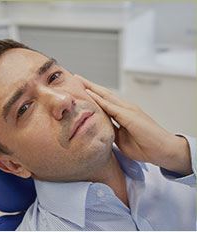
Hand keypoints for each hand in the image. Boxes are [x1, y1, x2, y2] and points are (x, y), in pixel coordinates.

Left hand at [76, 74, 191, 174]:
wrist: (163, 150)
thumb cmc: (144, 146)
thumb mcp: (121, 139)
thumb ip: (112, 130)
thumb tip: (100, 129)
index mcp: (123, 113)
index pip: (104, 101)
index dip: (92, 94)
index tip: (80, 89)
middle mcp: (125, 108)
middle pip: (104, 94)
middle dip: (89, 86)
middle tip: (76, 78)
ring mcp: (128, 110)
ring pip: (106, 95)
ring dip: (92, 87)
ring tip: (79, 80)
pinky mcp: (130, 116)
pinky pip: (111, 106)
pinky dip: (99, 99)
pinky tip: (89, 93)